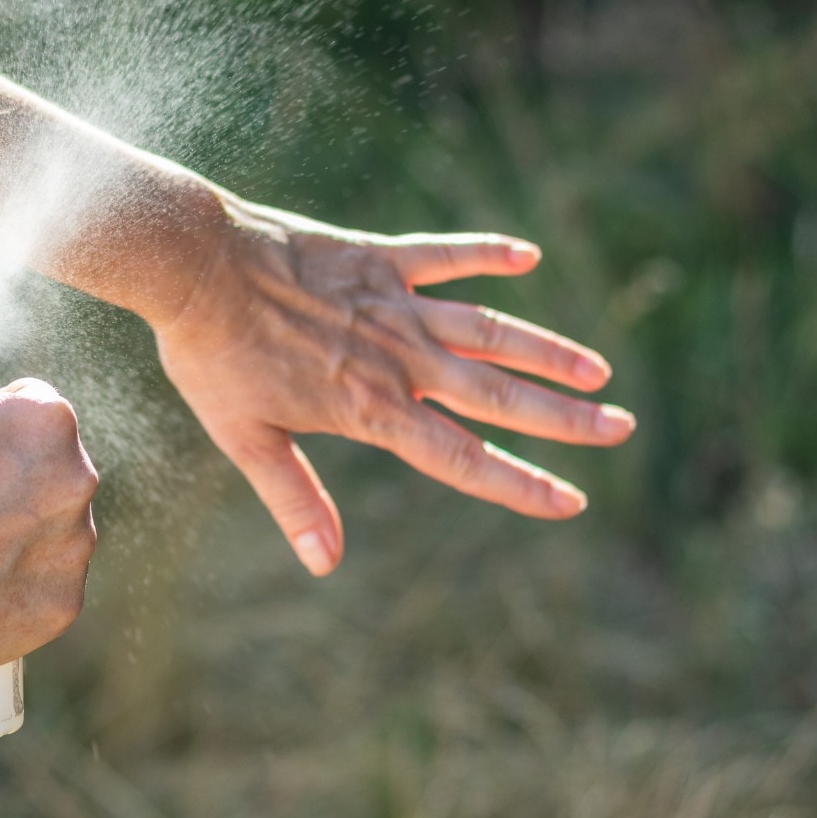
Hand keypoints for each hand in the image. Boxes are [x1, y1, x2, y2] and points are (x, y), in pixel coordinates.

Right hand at [0, 264, 98, 687]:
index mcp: (46, 418)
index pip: (28, 407)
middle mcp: (79, 480)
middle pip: (45, 464)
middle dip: (0, 474)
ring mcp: (74, 548)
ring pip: (51, 522)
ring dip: (14, 525)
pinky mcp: (63, 605)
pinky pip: (48, 581)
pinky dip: (16, 581)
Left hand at [155, 200, 634, 575]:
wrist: (194, 264)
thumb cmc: (212, 355)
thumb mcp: (245, 438)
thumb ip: (294, 498)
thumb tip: (324, 563)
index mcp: (371, 409)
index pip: (463, 457)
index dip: (521, 483)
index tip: (572, 499)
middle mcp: (399, 358)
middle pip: (500, 394)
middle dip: (566, 417)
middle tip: (621, 428)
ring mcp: (394, 304)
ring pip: (490, 329)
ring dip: (547, 349)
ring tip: (599, 369)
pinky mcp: (379, 257)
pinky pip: (446, 255)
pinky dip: (487, 254)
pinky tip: (529, 255)